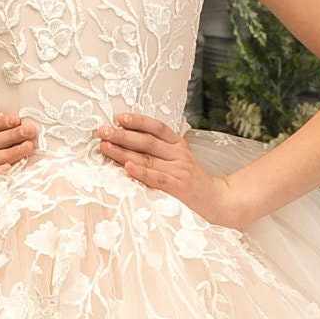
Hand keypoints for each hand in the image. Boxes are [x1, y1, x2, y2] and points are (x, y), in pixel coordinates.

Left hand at [96, 112, 254, 227]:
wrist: (217, 201)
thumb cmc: (192, 180)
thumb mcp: (182, 158)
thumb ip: (164, 146)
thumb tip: (137, 133)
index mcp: (178, 144)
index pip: (157, 128)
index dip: (139, 121)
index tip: (119, 117)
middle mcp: (179, 154)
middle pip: (147, 141)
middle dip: (122, 135)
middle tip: (102, 131)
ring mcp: (179, 170)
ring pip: (147, 158)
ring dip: (123, 152)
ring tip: (105, 146)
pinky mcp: (178, 188)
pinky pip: (157, 178)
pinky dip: (142, 172)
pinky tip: (127, 167)